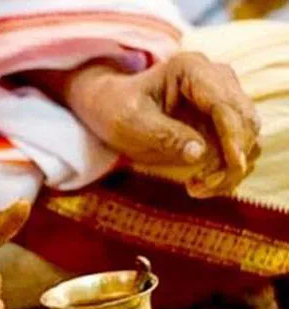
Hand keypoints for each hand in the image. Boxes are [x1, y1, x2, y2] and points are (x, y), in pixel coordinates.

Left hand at [65, 52, 259, 195]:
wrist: (109, 108)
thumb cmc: (115, 109)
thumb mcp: (129, 122)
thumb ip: (163, 136)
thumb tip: (199, 154)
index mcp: (191, 70)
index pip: (225, 104)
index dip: (233, 136)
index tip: (232, 164)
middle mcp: (216, 80)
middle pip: (245, 121)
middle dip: (233, 158)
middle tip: (202, 186)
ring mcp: (223, 102)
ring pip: (248, 138)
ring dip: (231, 169)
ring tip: (196, 188)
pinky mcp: (222, 125)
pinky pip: (238, 151)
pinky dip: (226, 172)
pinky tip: (198, 185)